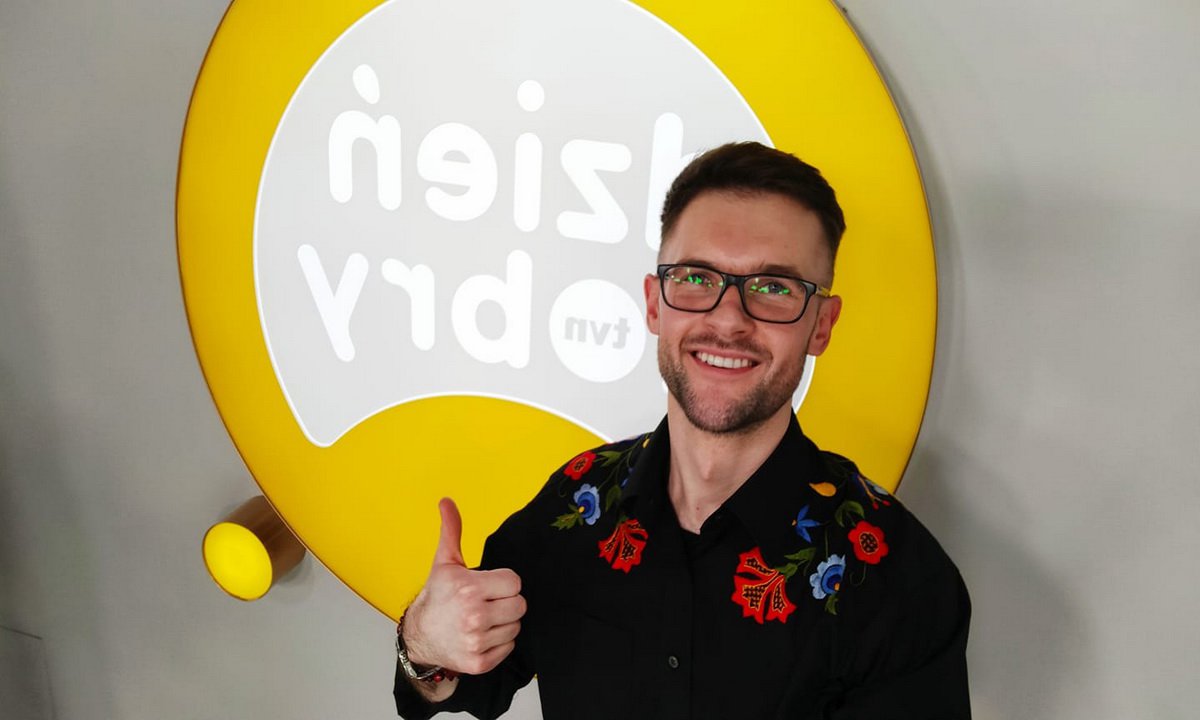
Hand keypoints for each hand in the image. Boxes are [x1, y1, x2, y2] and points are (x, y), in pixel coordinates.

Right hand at [403, 498, 525, 675]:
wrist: (420, 636)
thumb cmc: (437, 597)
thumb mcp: (445, 562)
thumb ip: (452, 531)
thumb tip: (446, 501)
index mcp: (469, 589)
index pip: (515, 582)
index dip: (503, 581)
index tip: (488, 584)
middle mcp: (474, 616)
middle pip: (519, 605)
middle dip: (505, 601)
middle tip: (487, 601)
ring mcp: (477, 642)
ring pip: (516, 626)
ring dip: (503, 622)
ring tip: (483, 618)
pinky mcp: (480, 662)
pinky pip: (509, 646)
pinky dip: (499, 642)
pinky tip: (482, 634)